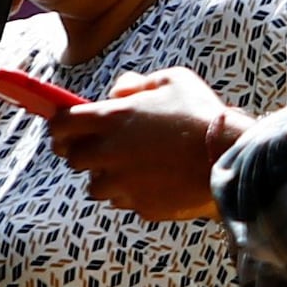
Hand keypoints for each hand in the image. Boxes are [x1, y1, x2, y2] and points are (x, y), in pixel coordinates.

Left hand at [46, 65, 246, 220]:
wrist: (228, 158)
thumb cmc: (201, 114)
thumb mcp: (172, 79)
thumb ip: (136, 82)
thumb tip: (116, 91)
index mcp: (110, 119)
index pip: (61, 125)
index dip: (58, 126)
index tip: (63, 127)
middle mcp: (108, 154)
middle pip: (72, 159)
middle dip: (81, 152)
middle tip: (99, 147)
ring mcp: (123, 184)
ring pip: (96, 186)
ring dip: (107, 176)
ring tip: (133, 166)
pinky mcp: (140, 206)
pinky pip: (125, 201)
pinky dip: (133, 193)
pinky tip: (155, 181)